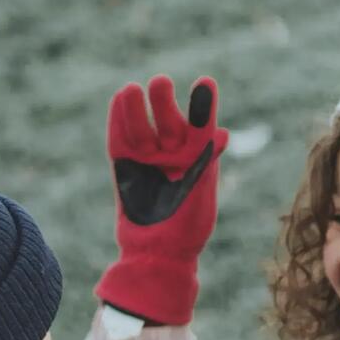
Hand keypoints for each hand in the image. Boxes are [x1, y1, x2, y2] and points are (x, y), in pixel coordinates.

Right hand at [96, 74, 229, 324]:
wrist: (158, 257)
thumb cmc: (188, 229)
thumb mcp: (201, 191)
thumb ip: (205, 158)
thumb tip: (221, 130)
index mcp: (197, 160)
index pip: (200, 126)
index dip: (202, 106)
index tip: (206, 83)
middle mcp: (173, 156)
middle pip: (168, 121)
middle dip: (164, 104)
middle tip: (161, 83)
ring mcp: (148, 161)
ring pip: (142, 127)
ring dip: (137, 108)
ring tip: (133, 89)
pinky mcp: (124, 167)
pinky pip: (120, 139)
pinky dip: (119, 120)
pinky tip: (120, 98)